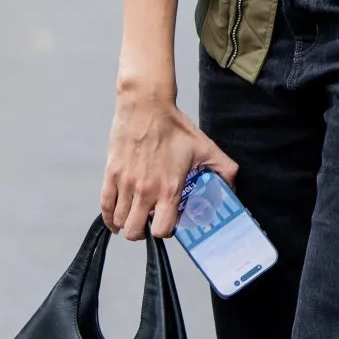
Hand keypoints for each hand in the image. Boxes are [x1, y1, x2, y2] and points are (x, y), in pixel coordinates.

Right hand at [101, 85, 238, 240]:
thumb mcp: (206, 148)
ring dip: (127, 224)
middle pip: (135, 231)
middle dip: (143, 232)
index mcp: (168, 188)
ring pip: (119, 221)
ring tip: (135, 218)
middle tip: (149, 223)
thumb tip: (234, 186)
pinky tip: (115, 217)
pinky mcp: (111, 174)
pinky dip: (109, 216)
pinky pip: (104, 205)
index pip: (161, 230)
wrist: (147, 105)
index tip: (168, 223)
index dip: (165, 231)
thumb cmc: (174, 126)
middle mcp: (144, 190)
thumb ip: (224, 170)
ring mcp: (125, 183)